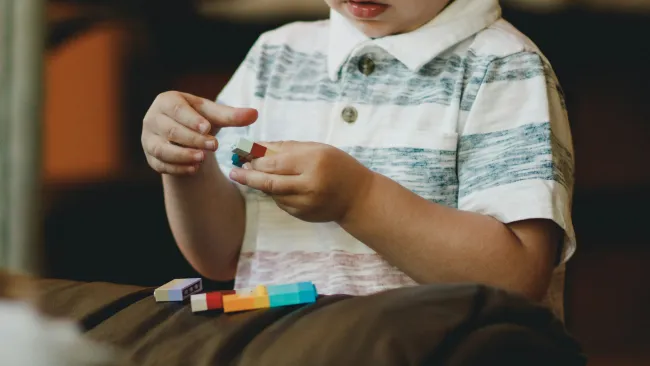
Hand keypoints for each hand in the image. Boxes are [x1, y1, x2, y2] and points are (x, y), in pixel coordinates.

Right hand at [142, 91, 257, 174]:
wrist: (184, 136)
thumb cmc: (199, 120)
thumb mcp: (215, 116)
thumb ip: (232, 116)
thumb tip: (254, 114)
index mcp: (166, 101)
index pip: (177, 110)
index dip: (191, 119)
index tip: (207, 128)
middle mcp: (152, 119)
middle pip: (170, 130)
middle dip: (192, 139)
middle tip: (213, 146)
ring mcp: (148, 139)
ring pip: (161, 149)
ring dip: (182, 155)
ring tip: (201, 159)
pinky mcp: (150, 157)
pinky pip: (160, 164)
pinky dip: (177, 168)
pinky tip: (193, 170)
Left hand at [228, 141, 374, 222]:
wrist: (358, 197)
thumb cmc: (338, 166)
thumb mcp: (317, 149)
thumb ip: (287, 148)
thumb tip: (257, 146)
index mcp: (314, 162)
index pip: (275, 162)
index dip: (256, 159)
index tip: (242, 154)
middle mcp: (309, 184)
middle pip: (269, 181)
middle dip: (249, 175)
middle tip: (235, 170)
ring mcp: (306, 203)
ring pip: (272, 194)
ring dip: (258, 184)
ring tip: (247, 175)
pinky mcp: (303, 215)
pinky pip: (280, 202)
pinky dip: (273, 193)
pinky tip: (271, 185)